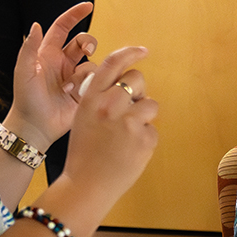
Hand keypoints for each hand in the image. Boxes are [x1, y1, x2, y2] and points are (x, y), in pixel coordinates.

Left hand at [4, 2, 97, 150]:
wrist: (35, 127)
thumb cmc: (25, 99)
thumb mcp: (24, 71)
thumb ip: (29, 48)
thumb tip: (36, 24)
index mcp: (48, 53)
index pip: (63, 27)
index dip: (75, 14)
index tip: (88, 6)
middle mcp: (63, 62)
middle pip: (83, 41)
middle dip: (89, 42)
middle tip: (88, 50)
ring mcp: (75, 77)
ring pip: (92, 62)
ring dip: (84, 72)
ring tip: (69, 88)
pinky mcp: (84, 91)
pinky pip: (96, 80)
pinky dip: (90, 84)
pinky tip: (77, 95)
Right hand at [62, 46, 157, 199]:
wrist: (87, 186)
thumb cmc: (84, 153)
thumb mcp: (82, 118)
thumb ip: (100, 99)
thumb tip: (123, 88)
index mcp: (92, 98)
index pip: (113, 63)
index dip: (130, 53)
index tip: (142, 50)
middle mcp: (110, 105)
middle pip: (137, 79)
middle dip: (137, 91)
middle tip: (129, 109)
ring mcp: (129, 122)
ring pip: (150, 104)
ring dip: (143, 116)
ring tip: (128, 135)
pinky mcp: (145, 139)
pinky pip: (153, 130)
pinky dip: (145, 139)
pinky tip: (130, 151)